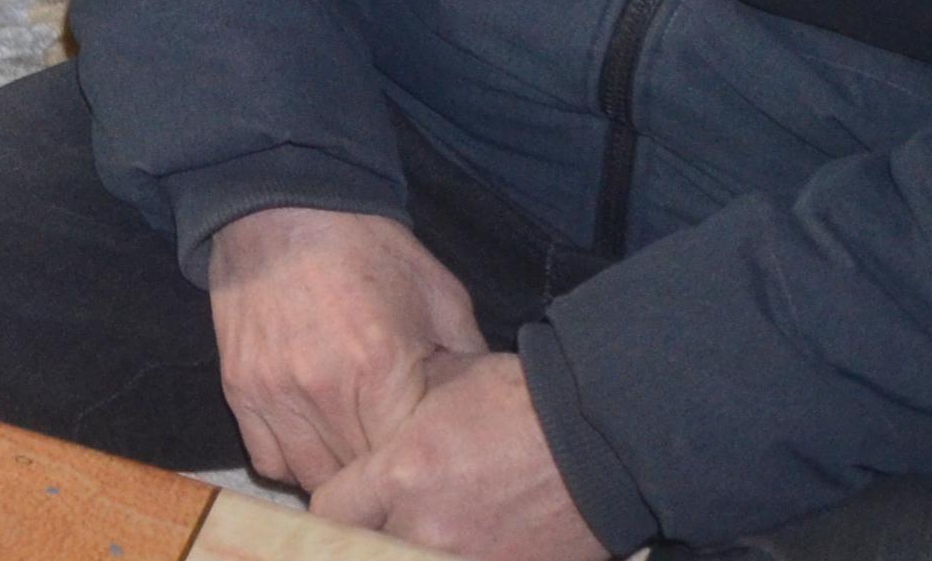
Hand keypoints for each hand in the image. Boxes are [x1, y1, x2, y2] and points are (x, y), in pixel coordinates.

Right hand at [207, 206, 487, 495]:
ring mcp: (275, 394)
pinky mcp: (239, 388)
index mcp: (381, 369)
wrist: (280, 204)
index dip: (424, 462)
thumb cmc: (366, 246)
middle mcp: (323, 391)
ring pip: (313, 478)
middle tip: (398, 454)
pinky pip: (268, 458)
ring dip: (338, 473)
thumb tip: (483, 406)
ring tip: (356, 450)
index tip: (432, 450)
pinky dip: (292, 459)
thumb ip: (467, 356)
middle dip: (384, 474)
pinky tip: (314, 436)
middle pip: (361, 479)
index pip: (407, 461)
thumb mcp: (439, 291)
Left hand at [313, 355, 605, 560]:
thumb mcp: (442, 388)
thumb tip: (364, 419)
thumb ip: (394, 414)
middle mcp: (424, 527)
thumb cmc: (518, 402)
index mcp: (402, 475)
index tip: (351, 498)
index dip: (340, 504)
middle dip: (370, 535)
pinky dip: (458, 554)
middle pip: (363, 549)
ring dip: (409, 547)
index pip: (331, 510)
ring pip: (403, 559)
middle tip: (385, 519)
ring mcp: (465, 559)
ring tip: (435, 522)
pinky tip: (473, 538)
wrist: (599, 440)